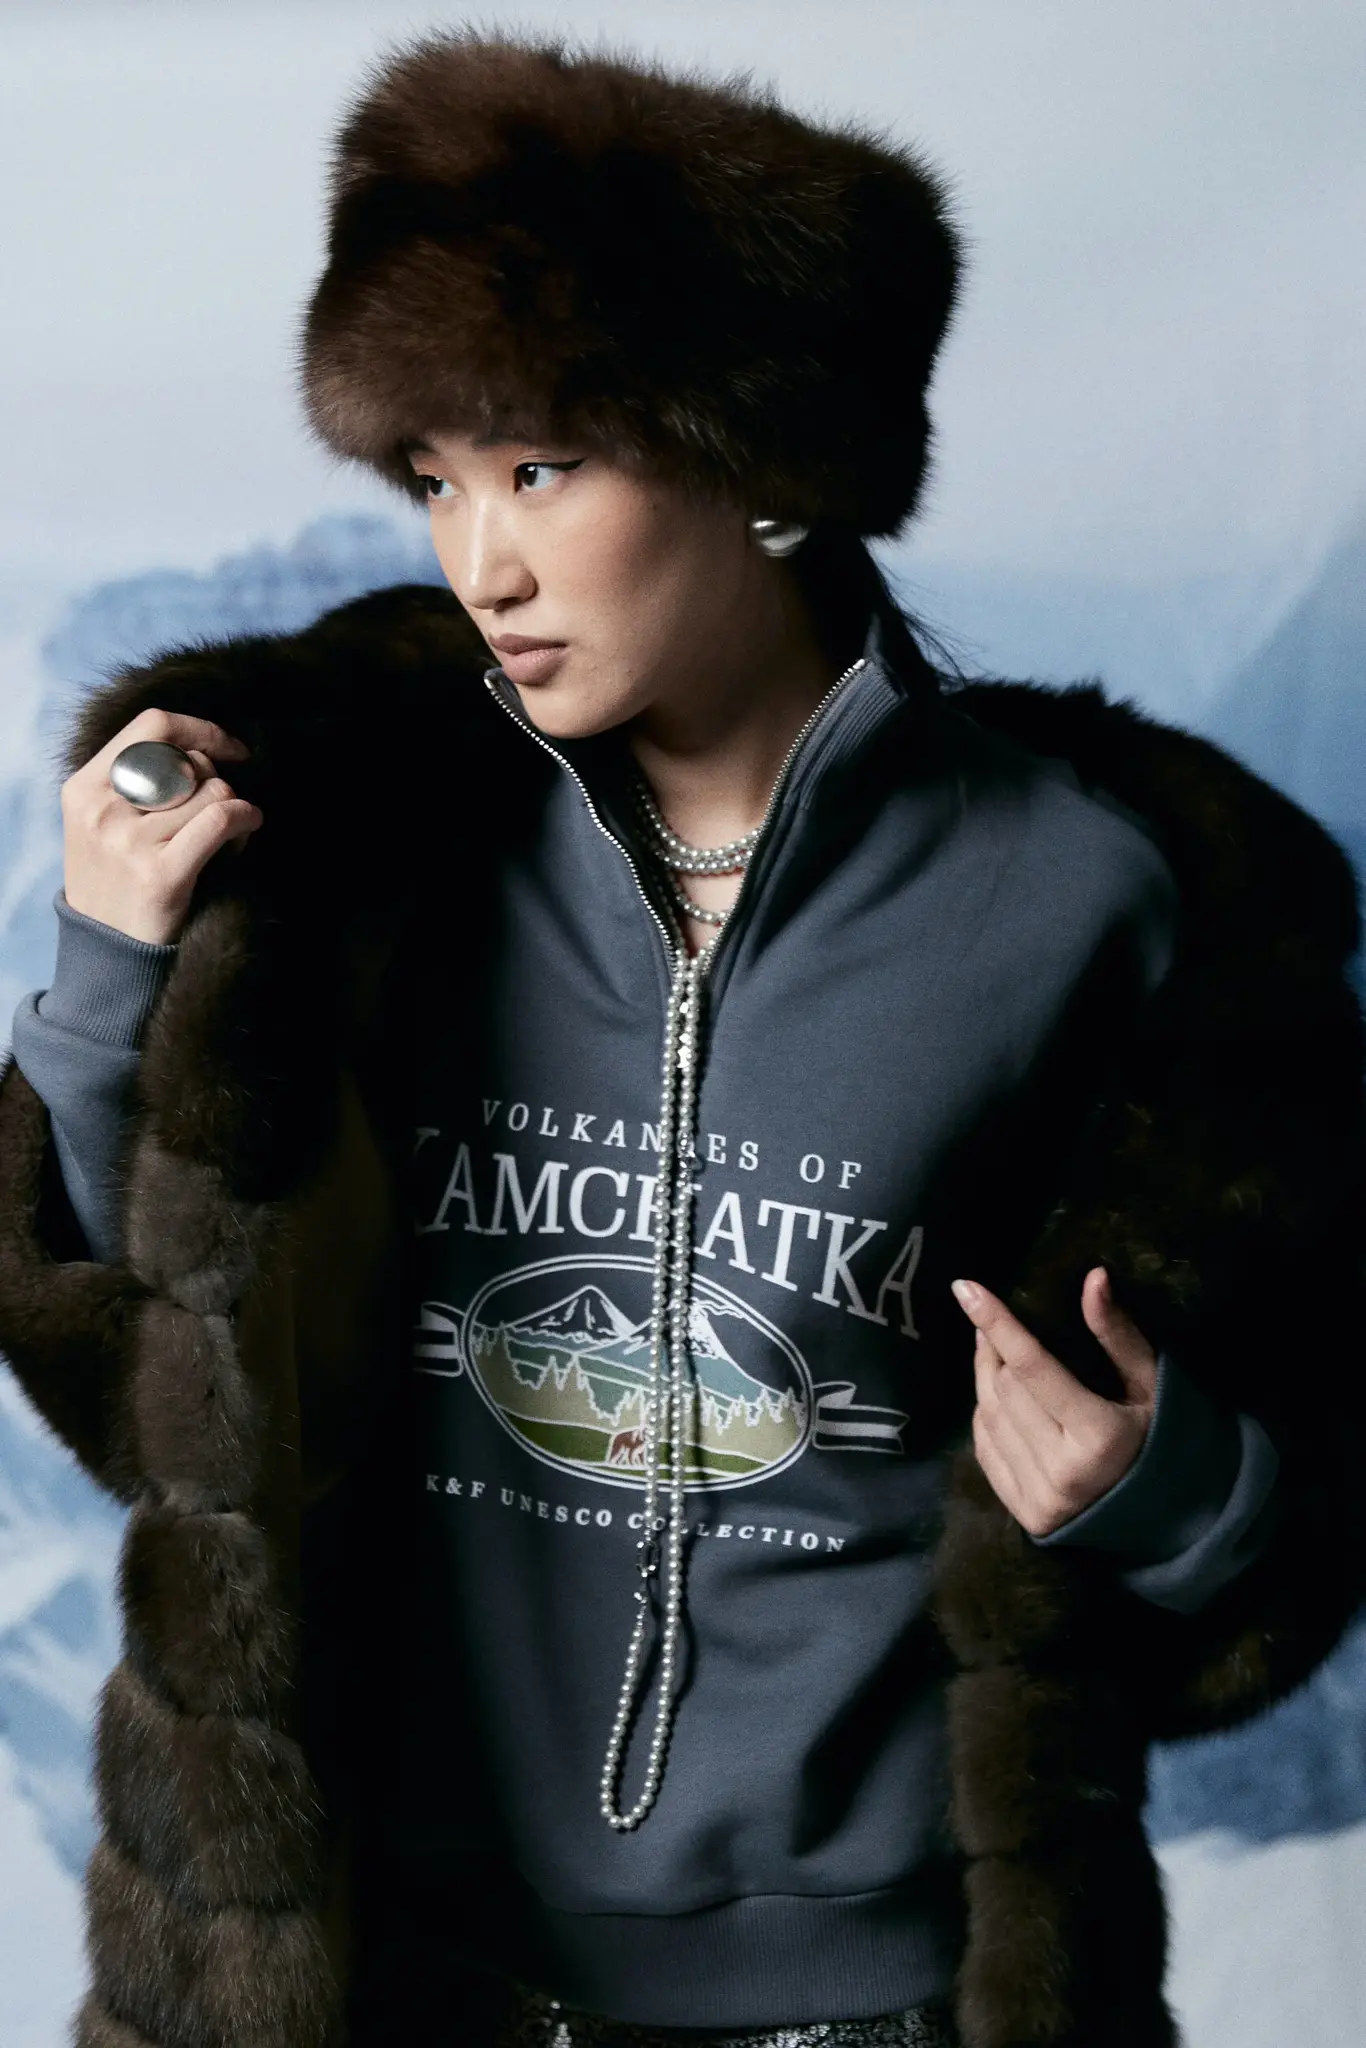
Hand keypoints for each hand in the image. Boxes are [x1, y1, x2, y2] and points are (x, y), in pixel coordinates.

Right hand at [61, 709, 260, 943]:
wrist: (107, 954)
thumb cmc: (115, 883)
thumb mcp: (101, 825)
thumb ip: (135, 783)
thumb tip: (202, 748)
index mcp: (84, 789)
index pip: (152, 726)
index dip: (201, 729)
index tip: (231, 747)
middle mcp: (102, 811)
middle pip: (188, 761)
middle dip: (218, 781)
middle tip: (221, 810)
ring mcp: (129, 842)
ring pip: (212, 791)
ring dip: (233, 808)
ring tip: (226, 836)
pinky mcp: (161, 873)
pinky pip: (222, 819)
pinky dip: (247, 818)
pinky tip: (249, 827)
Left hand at [950, 1267, 1158, 1536]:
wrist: (1162, 1520)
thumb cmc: (1159, 1440)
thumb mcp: (1150, 1386)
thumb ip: (1118, 1334)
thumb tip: (1093, 1278)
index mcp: (1099, 1436)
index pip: (1032, 1367)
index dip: (998, 1324)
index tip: (965, 1287)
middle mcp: (1062, 1470)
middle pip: (1005, 1387)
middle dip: (993, 1347)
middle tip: (991, 1321)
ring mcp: (1039, 1497)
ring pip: (988, 1414)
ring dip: (986, 1376)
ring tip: (993, 1351)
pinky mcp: (1023, 1513)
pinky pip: (984, 1447)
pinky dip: (985, 1414)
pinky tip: (999, 1398)